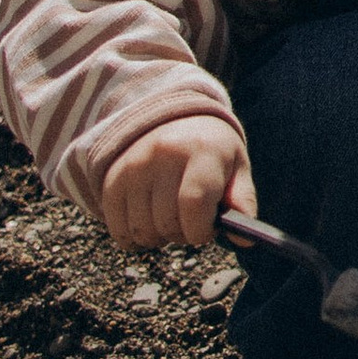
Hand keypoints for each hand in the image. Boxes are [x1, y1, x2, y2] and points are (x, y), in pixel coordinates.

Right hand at [100, 117, 252, 251]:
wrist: (173, 119)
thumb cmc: (211, 152)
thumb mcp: (236, 167)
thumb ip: (242, 201)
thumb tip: (244, 239)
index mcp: (202, 150)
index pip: (194, 204)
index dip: (201, 230)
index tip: (207, 229)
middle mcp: (164, 154)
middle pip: (167, 223)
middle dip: (182, 234)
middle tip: (190, 219)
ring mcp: (134, 166)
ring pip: (142, 232)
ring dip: (159, 237)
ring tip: (170, 216)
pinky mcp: (112, 179)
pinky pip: (119, 232)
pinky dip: (134, 238)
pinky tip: (149, 220)